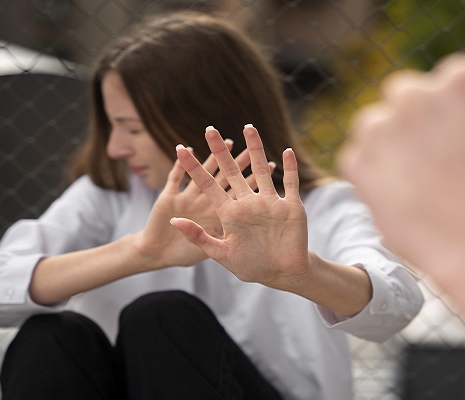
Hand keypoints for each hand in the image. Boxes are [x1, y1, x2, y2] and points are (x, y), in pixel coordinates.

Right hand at [132, 141, 255, 269]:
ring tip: (223, 140)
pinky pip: (173, 178)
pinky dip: (178, 166)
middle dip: (238, 159)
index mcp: (221, 215)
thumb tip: (236, 224)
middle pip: (226, 176)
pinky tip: (182, 150)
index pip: (240, 191)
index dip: (252, 177)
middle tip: (251, 138)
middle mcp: (205, 204)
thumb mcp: (215, 253)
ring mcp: (185, 200)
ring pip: (203, 173)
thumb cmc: (183, 256)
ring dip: (211, 157)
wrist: (155, 257)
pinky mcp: (166, 199)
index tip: (269, 163)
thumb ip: (225, 237)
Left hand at [170, 125, 310, 289]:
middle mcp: (247, 203)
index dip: (195, 168)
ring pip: (260, 170)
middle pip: (231, 171)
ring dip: (255, 149)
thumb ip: (198, 236)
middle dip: (221, 151)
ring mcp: (269, 202)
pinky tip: (286, 152)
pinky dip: (289, 168)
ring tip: (249, 127)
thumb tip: (174, 220)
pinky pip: (290, 183)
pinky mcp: (290, 206)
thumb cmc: (252, 266)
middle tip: (209, 129)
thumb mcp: (221, 253)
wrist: (282, 274)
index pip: (208, 185)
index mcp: (229, 213)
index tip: (181, 149)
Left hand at [338, 53, 464, 266]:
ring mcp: (382, 128)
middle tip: (436, 161)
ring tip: (417, 183)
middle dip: (419, 122)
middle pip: (407, 97)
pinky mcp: (358, 163)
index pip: (450, 83)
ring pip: (375, 126)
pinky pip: (356, 161)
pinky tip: (400, 200)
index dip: (458, 114)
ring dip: (390, 145)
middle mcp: (417, 94)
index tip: (464, 142)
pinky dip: (372, 178)